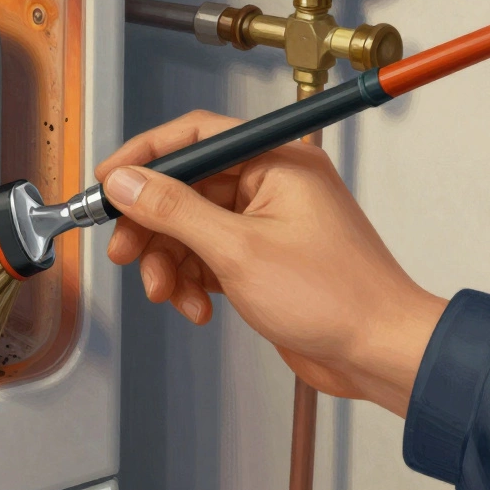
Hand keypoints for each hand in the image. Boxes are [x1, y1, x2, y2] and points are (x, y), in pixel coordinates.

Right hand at [94, 110, 447, 415]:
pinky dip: (191, 281)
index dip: (145, 156)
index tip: (108, 180)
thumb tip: (126, 182)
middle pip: (185, 188)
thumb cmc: (339, 297)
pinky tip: (195, 306)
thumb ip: (173, 210)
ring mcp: (265, 222)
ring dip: (169, 262)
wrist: (380, 353)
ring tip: (165, 291)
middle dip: (151, 224)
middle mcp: (271, 184)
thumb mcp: (237, 249)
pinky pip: (206, 256)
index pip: (195, 136)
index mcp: (277, 160)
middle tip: (125, 250)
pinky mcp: (260, 258)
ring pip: (190, 228)